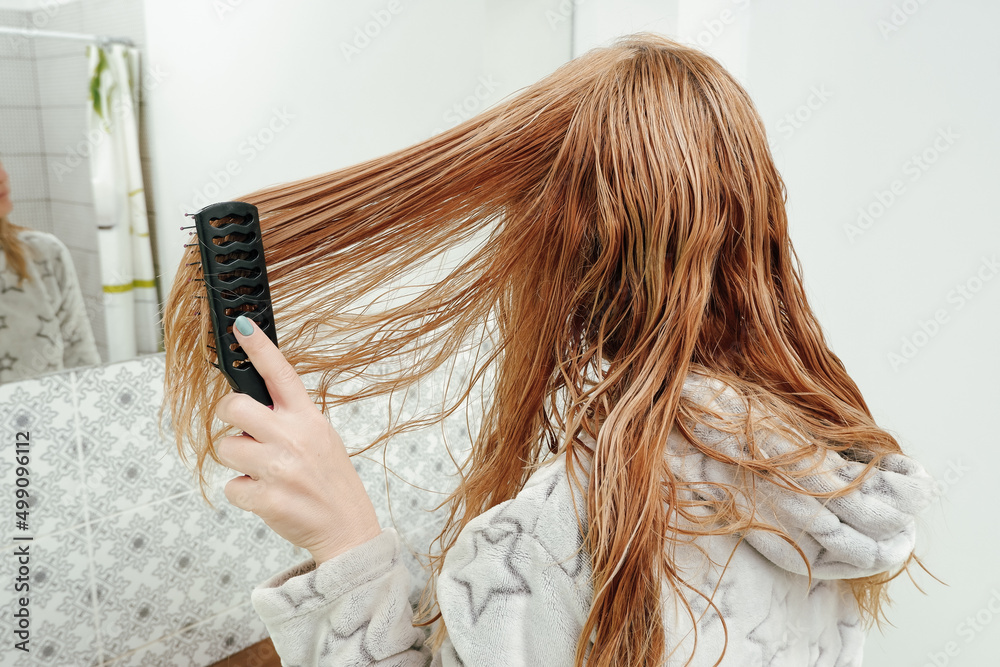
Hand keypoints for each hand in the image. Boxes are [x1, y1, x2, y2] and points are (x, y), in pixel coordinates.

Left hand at [214, 315, 381, 563]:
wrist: (347, 529)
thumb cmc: (330, 481)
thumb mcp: (321, 438)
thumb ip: (291, 419)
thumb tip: (252, 404)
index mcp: (308, 418)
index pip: (280, 373)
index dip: (258, 347)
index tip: (240, 326)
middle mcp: (294, 437)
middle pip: (233, 407)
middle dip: (229, 419)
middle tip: (243, 432)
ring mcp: (280, 467)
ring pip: (226, 449)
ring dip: (237, 462)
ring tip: (263, 471)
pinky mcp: (267, 498)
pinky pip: (231, 487)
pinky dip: (243, 494)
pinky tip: (266, 496)